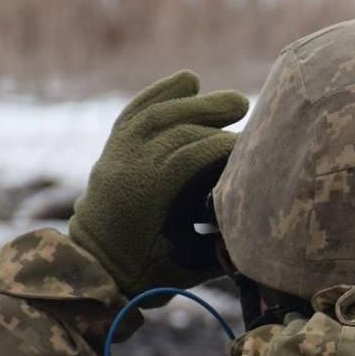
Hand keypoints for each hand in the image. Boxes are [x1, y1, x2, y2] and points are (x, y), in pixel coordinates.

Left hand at [68, 71, 248, 299]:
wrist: (94, 268)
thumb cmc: (146, 274)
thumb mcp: (185, 266)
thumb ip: (221, 248)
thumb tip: (260, 226)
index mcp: (140, 196)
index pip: (187, 155)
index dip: (223, 147)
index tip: (254, 149)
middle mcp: (124, 166)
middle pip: (173, 128)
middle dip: (213, 116)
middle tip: (248, 109)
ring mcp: (116, 154)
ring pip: (156, 114)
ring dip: (196, 103)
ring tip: (233, 101)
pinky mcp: (114, 148)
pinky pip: (137, 111)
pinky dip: (162, 92)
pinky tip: (190, 81)